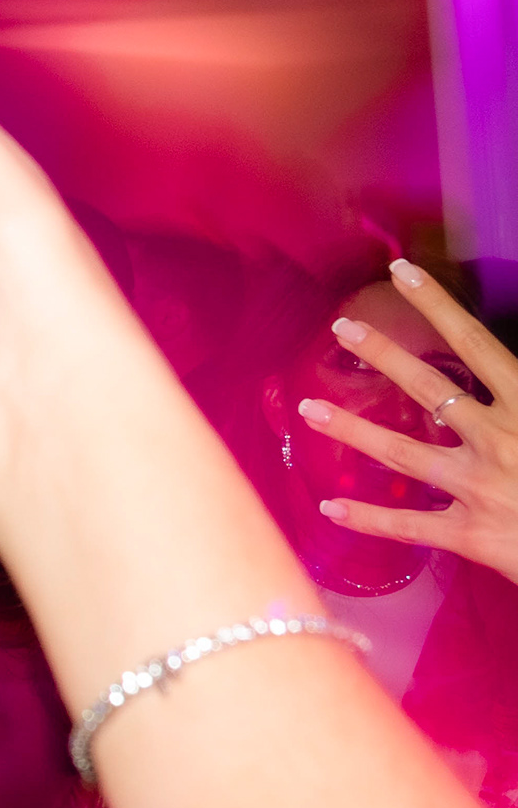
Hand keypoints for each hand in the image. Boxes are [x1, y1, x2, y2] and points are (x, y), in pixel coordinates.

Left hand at [301, 263, 517, 586]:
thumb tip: (502, 364)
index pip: (477, 344)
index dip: (438, 305)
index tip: (402, 272)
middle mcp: (499, 441)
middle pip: (428, 390)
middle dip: (384, 355)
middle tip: (343, 329)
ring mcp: (480, 488)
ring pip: (402, 452)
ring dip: (352, 430)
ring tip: (310, 409)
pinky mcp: (472, 535)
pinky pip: (410, 524)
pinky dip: (368, 518)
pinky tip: (330, 507)